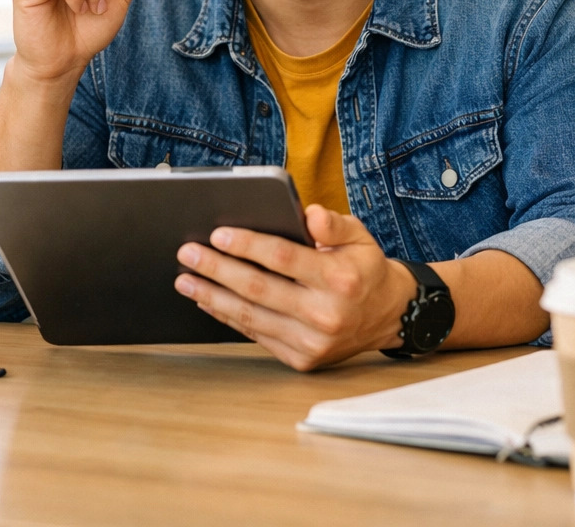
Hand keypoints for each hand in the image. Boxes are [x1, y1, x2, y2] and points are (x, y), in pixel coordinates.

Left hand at [174, 205, 418, 370]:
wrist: (388, 315)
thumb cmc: (365, 269)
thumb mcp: (360, 236)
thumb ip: (333, 224)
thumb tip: (309, 215)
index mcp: (340, 279)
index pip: (283, 258)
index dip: (247, 245)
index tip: (217, 234)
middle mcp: (326, 314)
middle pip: (258, 288)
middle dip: (217, 269)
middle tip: (187, 254)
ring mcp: (313, 341)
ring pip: (251, 316)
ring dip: (212, 296)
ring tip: (186, 280)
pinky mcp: (302, 359)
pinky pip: (257, 335)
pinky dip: (228, 317)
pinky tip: (209, 301)